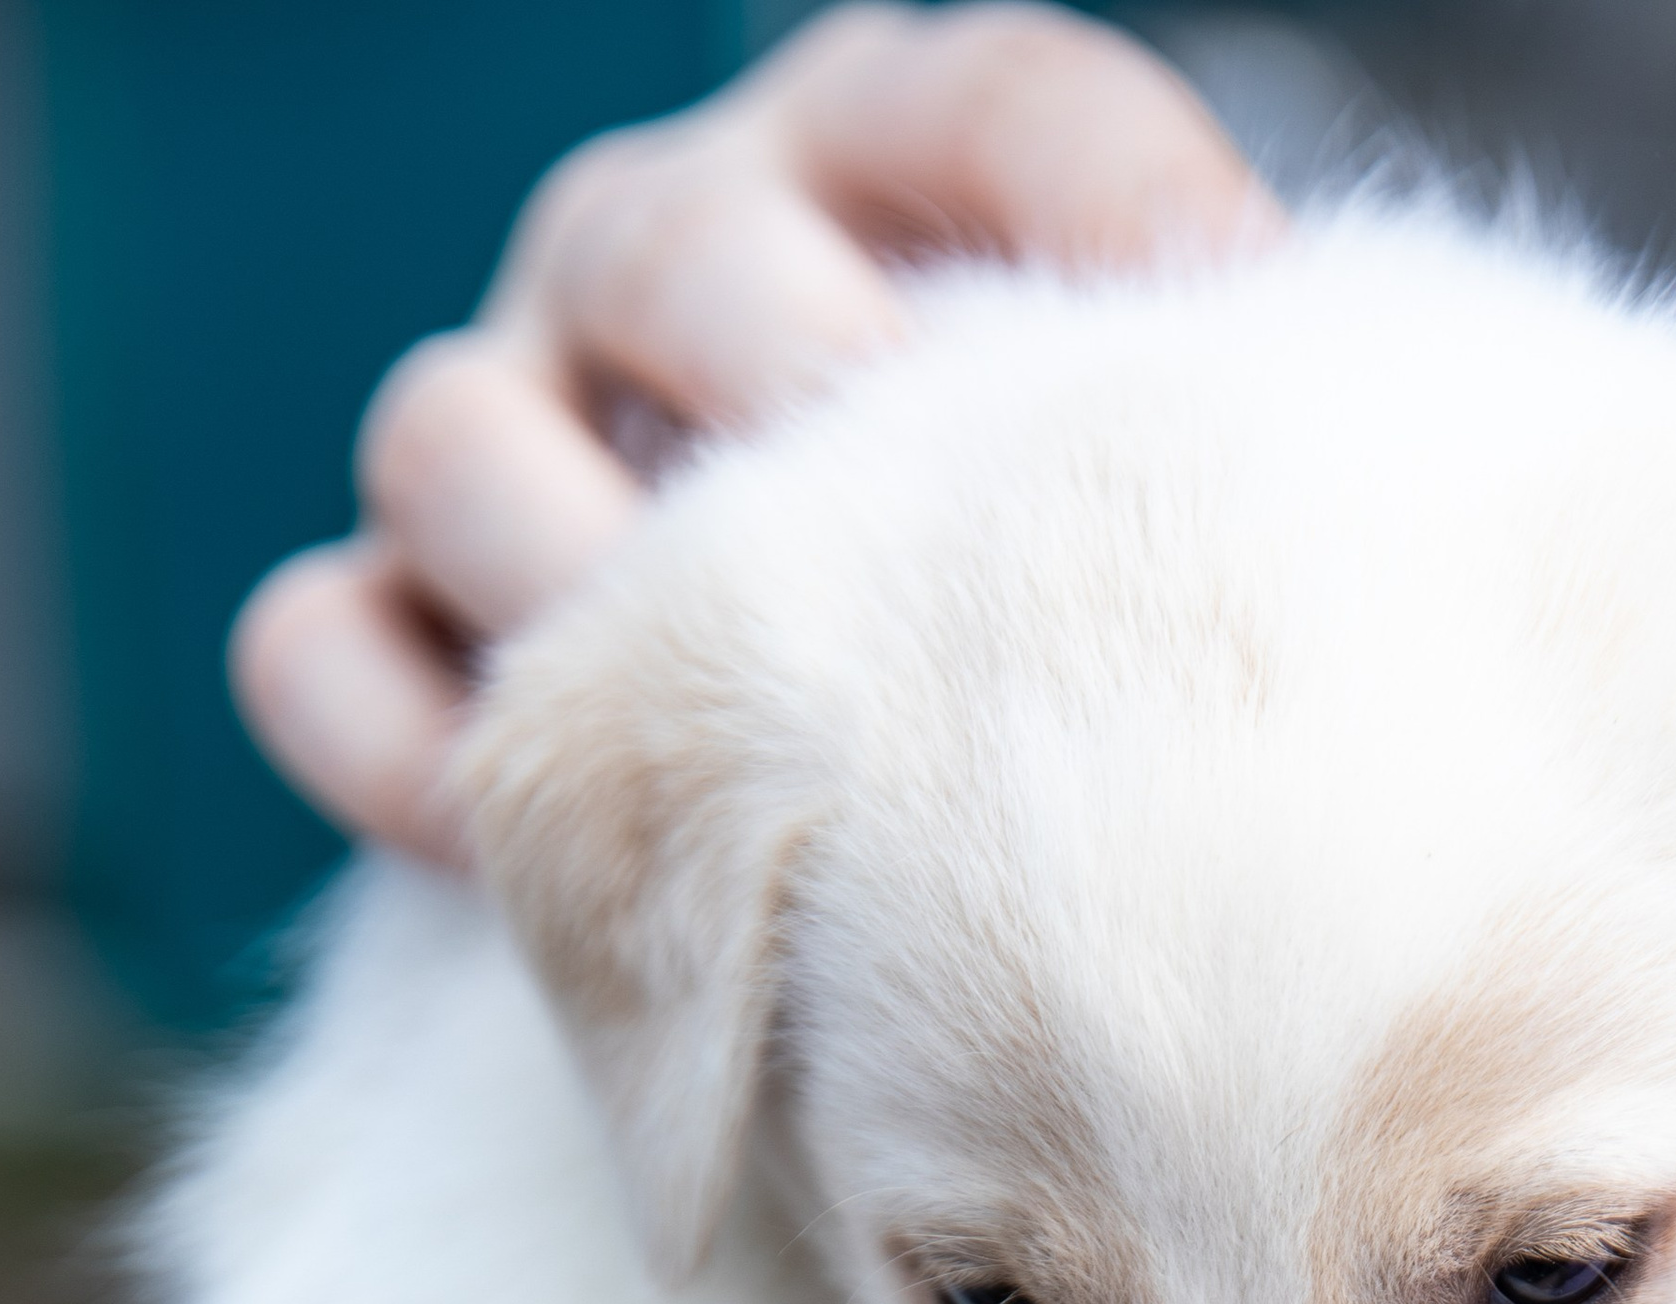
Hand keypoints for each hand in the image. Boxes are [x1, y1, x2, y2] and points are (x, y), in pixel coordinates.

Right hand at [230, 5, 1271, 862]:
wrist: (888, 808)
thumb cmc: (1045, 637)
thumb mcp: (1130, 493)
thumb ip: (1204, 448)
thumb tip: (1350, 473)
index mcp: (873, 179)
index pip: (985, 108)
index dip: (1100, 190)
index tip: (1217, 321)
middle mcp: (660, 270)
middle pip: (667, 248)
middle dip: (781, 364)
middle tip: (893, 488)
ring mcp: (506, 441)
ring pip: (450, 440)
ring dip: (567, 569)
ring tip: (704, 700)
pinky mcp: (390, 628)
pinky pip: (325, 656)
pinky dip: (405, 739)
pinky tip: (526, 824)